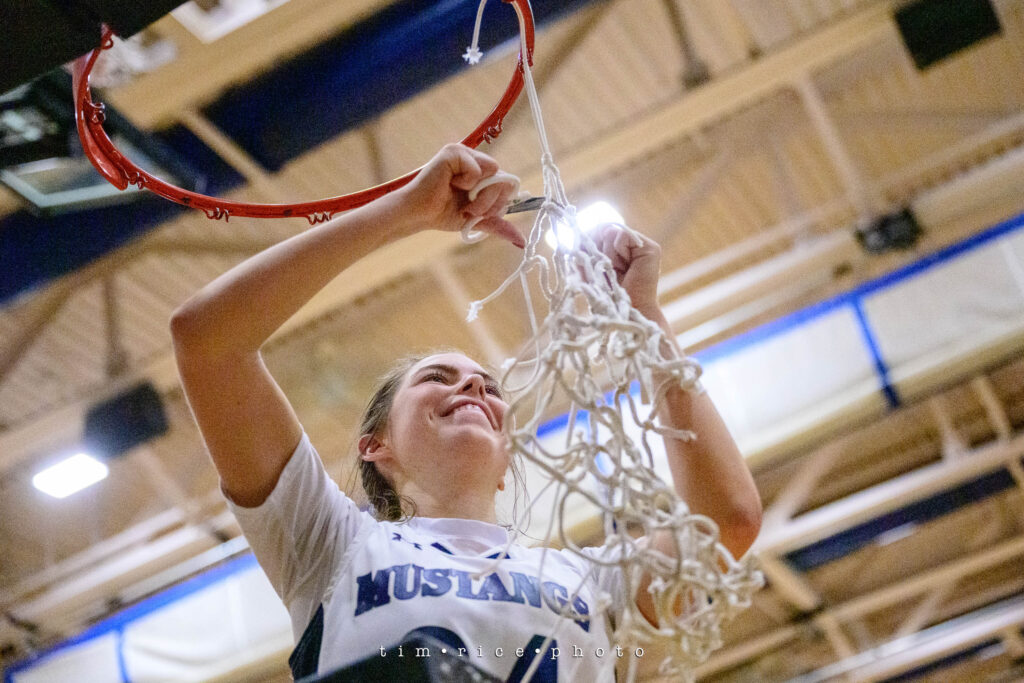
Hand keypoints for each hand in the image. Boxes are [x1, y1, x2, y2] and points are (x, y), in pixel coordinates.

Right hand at [393, 144, 524, 246]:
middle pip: (503, 177)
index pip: (505, 182)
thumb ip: (498, 224)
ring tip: (463, 200)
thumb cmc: (442, 214)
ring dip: (481, 194)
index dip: (500, 200)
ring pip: (494, 171)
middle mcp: (474, 159)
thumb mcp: (476, 219)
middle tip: (471, 209)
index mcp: (480, 172)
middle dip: (491, 201)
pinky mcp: (454, 152)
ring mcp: (464, 153)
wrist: (419, 215)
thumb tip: (521, 240)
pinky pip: (478, 168)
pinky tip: (450, 184)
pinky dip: (467, 183)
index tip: (481, 212)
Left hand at [592, 224, 661, 317]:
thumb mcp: (588, 268)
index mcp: (614, 247)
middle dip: (594, 249)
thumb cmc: (605, 295)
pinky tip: (623, 267)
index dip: (585, 242)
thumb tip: (576, 234)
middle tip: (602, 270)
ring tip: (614, 271)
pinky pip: (621, 234)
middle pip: (600, 228)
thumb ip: (583, 250)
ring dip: (606, 254)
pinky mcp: (650, 248)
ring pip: (609, 231)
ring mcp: (640, 244)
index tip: (584, 260)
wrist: (623, 312)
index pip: (595, 230)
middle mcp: (628, 243)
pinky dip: (616, 251)